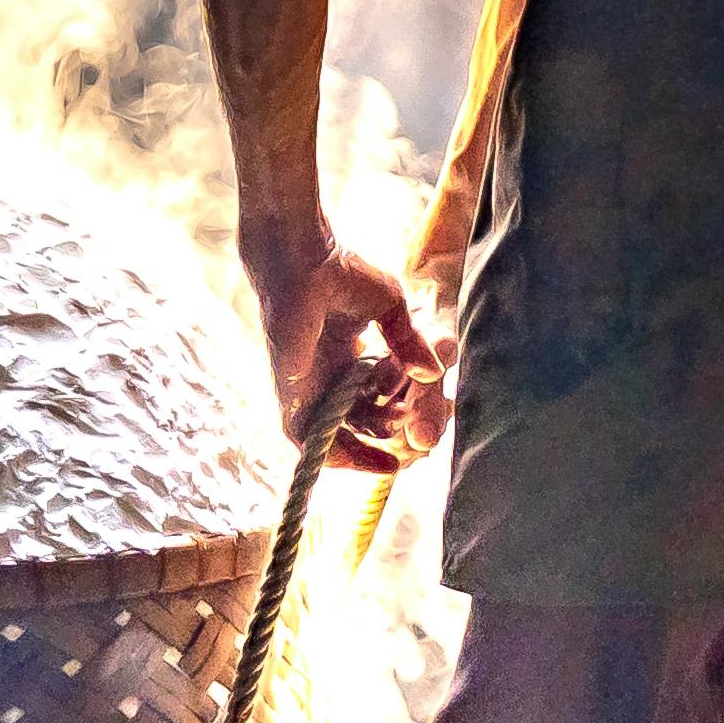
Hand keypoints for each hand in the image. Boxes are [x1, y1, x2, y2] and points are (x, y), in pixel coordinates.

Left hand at [261, 242, 449, 470]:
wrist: (304, 258)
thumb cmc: (341, 271)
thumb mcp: (390, 309)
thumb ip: (409, 342)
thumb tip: (433, 372)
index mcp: (343, 354)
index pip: (371, 396)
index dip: (398, 411)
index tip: (424, 419)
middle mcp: (323, 373)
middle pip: (354, 420)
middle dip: (384, 437)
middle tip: (414, 448)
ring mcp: (306, 383)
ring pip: (330, 435)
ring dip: (361, 453)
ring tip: (391, 464)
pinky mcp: (290, 391)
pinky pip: (305, 437)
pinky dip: (334, 454)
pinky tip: (366, 460)